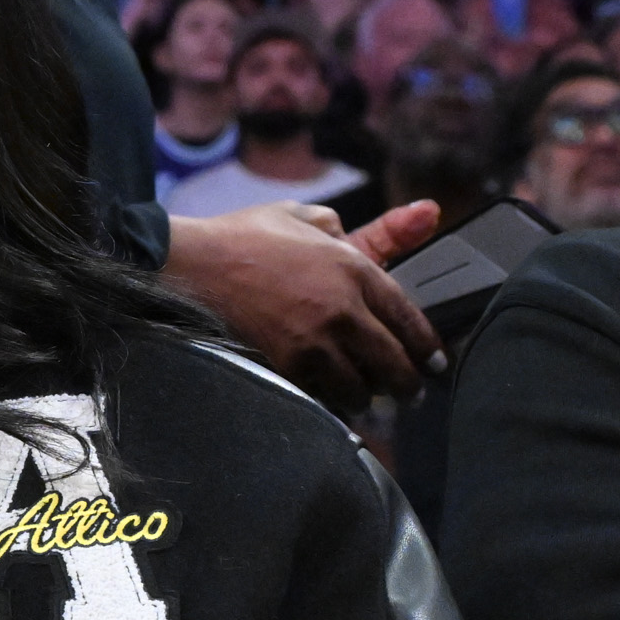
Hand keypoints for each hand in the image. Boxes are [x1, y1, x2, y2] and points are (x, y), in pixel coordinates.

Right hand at [162, 201, 443, 409]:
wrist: (186, 267)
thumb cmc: (239, 239)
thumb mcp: (300, 217)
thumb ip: (349, 226)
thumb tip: (413, 216)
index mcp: (353, 268)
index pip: (409, 318)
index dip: (426, 348)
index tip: (432, 364)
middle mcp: (342, 309)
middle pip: (394, 363)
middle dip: (406, 383)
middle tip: (408, 393)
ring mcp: (313, 343)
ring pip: (359, 389)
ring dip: (364, 396)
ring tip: (362, 398)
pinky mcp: (284, 368)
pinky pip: (321, 397)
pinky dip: (328, 403)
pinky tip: (328, 402)